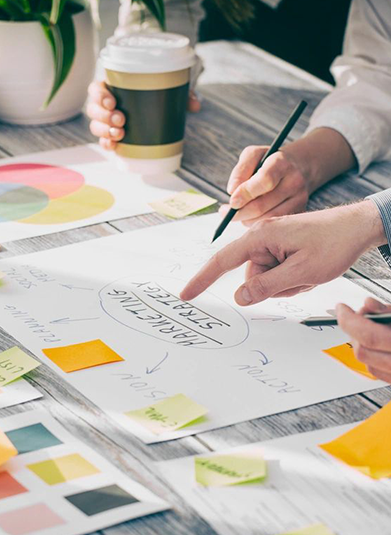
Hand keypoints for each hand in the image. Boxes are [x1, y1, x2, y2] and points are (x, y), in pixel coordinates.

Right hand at [87, 81, 200, 150]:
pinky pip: (103, 141)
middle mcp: (106, 104)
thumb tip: (196, 105)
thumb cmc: (158, 92)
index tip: (112, 101)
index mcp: (113, 87)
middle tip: (121, 120)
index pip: (96, 89)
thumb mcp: (169, 88)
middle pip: (94, 109)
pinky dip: (106, 144)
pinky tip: (113, 145)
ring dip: (105, 131)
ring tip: (120, 134)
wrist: (158, 107)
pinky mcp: (112, 136)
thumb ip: (182, 93)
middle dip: (104, 116)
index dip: (99, 95)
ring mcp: (107, 121)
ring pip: (96, 126)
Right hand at [180, 201, 385, 305]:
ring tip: (309, 271)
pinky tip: (309, 268)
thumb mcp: (301, 272)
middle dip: (274, 284)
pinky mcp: (281, 245)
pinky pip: (276, 272)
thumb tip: (238, 297)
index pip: (222, 261)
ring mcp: (272, 241)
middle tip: (302, 277)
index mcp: (260, 236)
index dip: (202, 280)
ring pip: (265, 277)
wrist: (359, 226)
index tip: (186, 294)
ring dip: (286, 282)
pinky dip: (292, 277)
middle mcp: (261, 236)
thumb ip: (266, 286)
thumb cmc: (334, 243)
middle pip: (251, 275)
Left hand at [222, 128, 356, 225]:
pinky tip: (250, 216)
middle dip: (239, 212)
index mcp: (281, 163)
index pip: (265, 181)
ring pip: (266, 218)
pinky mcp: (300, 211)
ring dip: (246, 219)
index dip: (246, 193)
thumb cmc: (269, 161)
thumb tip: (232, 191)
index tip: (231, 202)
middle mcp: (294, 181)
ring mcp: (299, 198)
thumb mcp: (253, 155)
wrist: (299, 166)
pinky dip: (257, 223)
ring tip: (237, 213)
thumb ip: (241, 170)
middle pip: (262, 205)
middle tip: (224, 213)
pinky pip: (273, 224)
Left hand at [337, 298, 390, 382]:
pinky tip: (379, 344)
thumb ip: (387, 311)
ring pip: (367, 364)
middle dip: (354, 331)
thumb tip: (367, 305)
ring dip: (362, 344)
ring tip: (371, 328)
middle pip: (361, 351)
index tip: (342, 309)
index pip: (368, 335)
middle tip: (357, 316)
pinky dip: (372, 357)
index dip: (349, 320)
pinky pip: (376, 372)